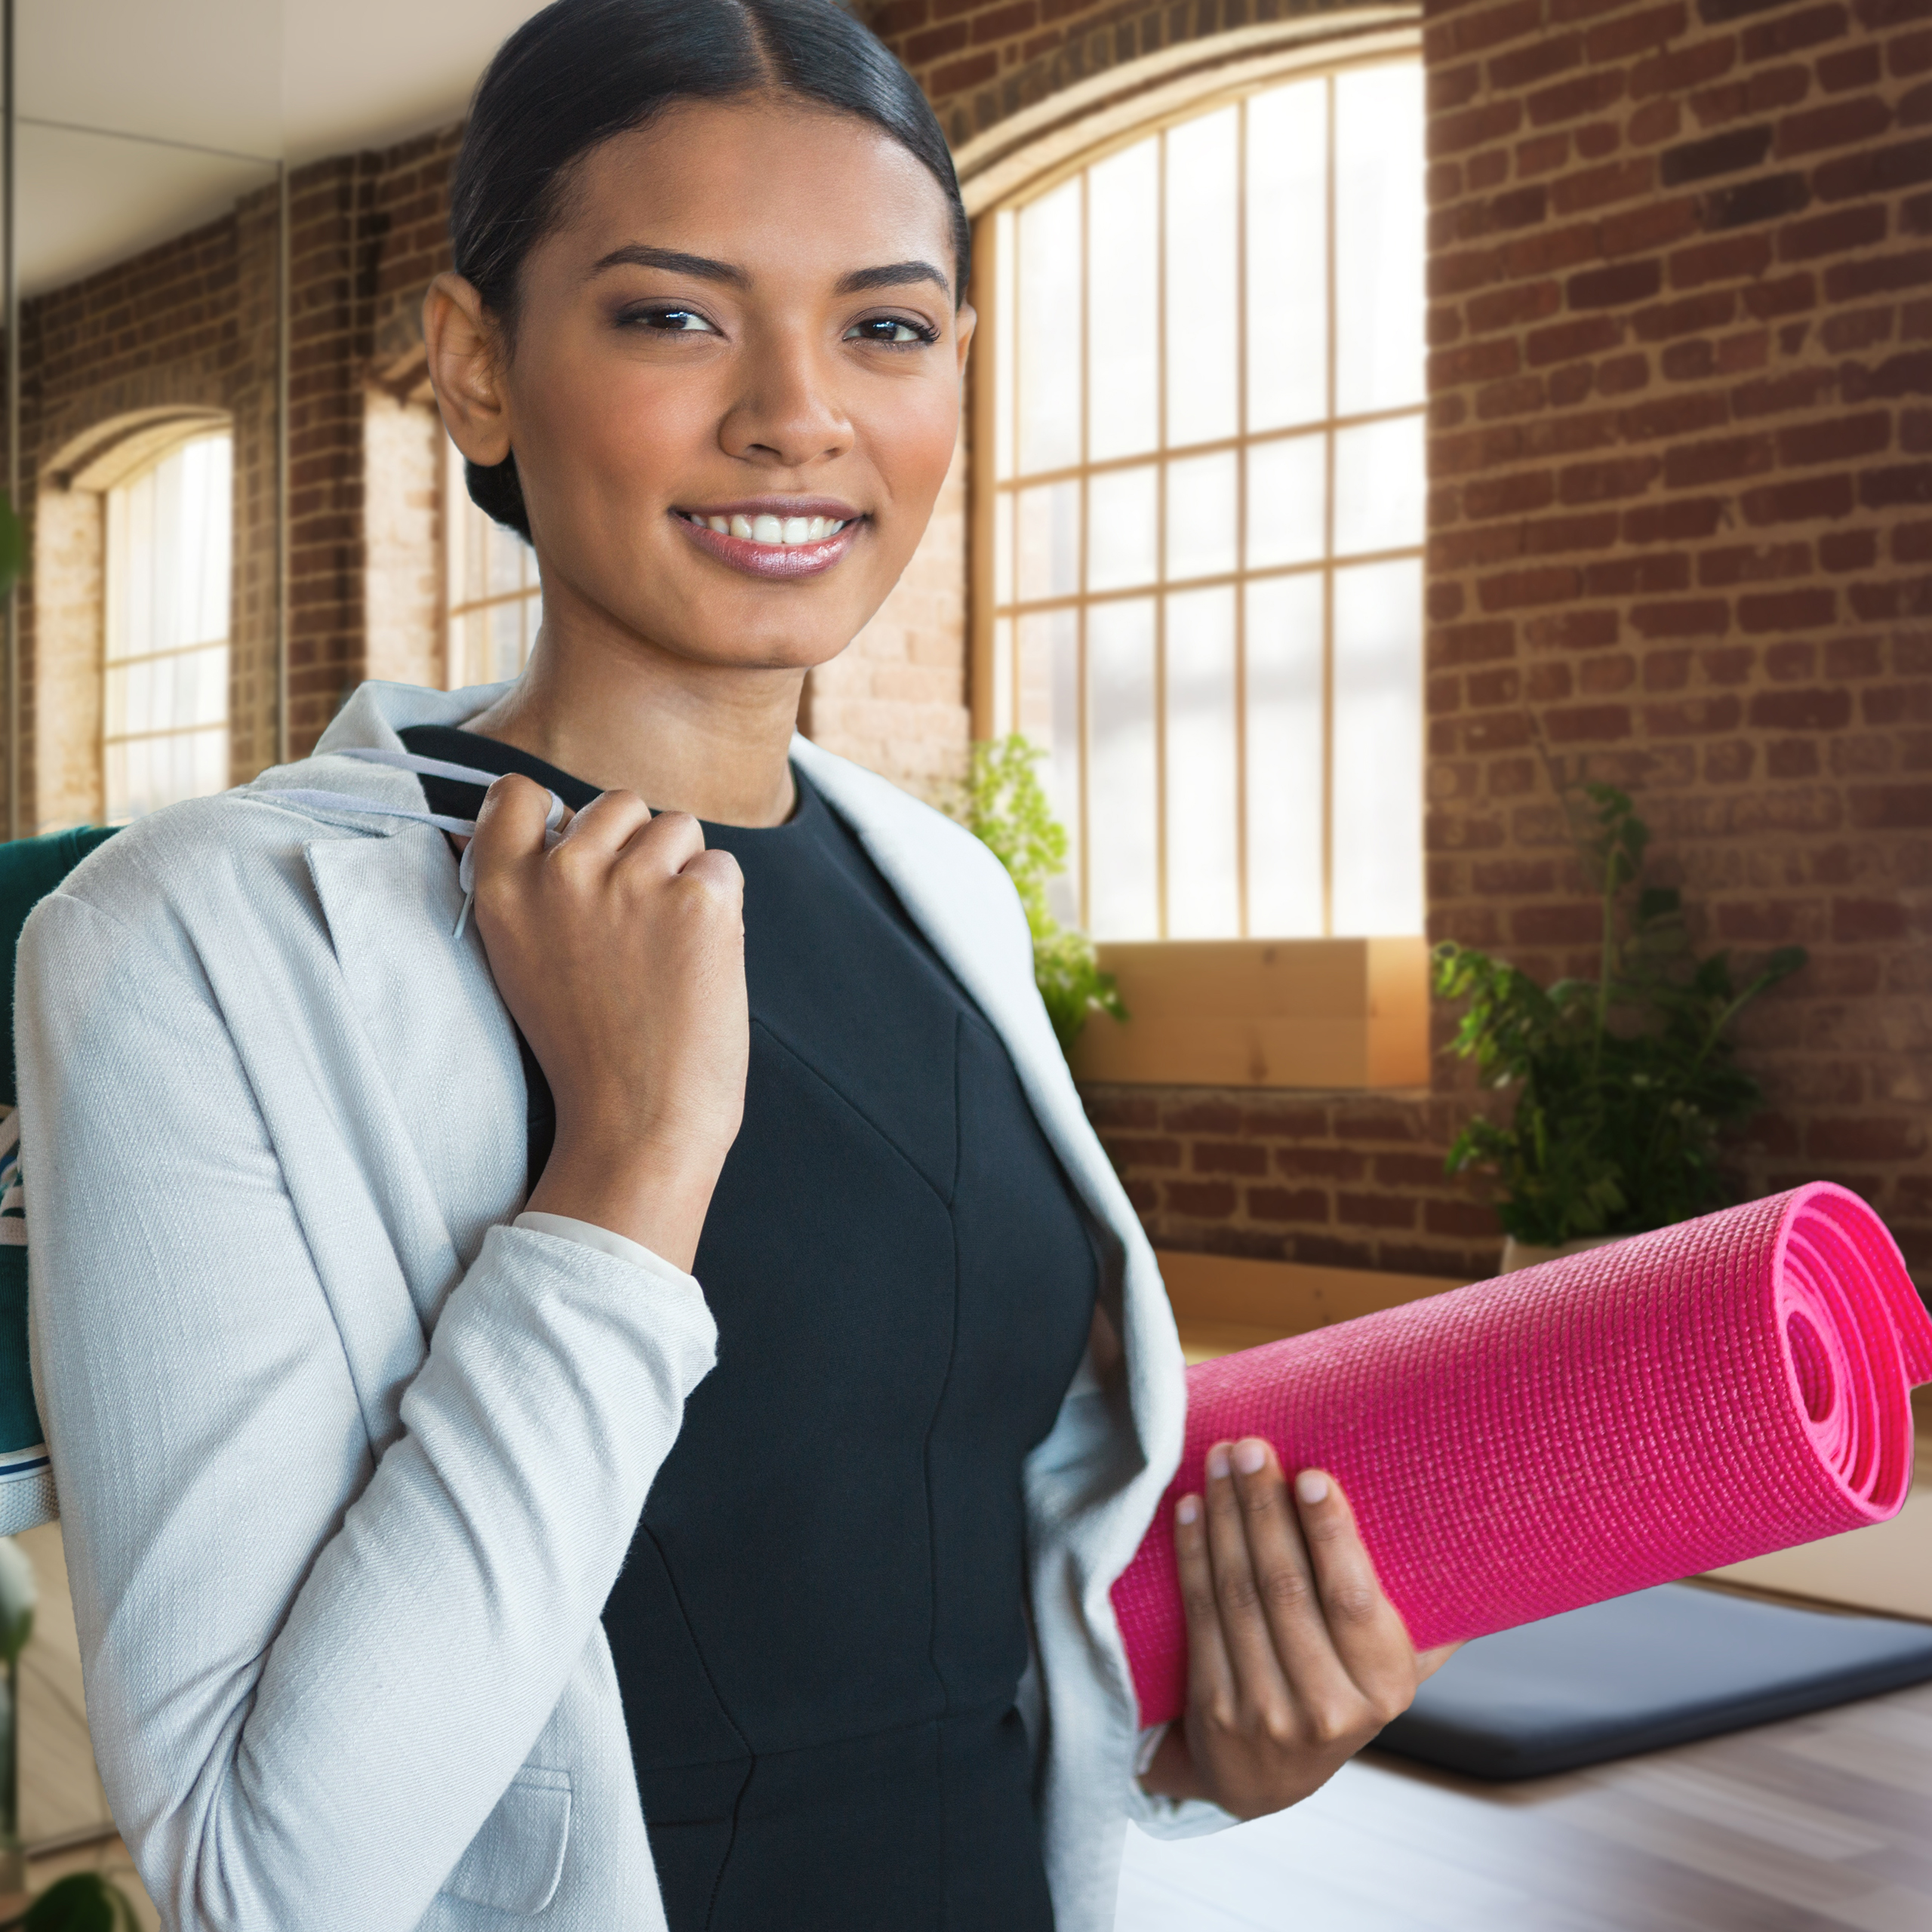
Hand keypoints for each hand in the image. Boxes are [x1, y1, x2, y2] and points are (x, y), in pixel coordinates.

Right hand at [466, 774, 747, 1268]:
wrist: (636, 1123)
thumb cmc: (587, 1053)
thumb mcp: (522, 963)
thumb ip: (532, 892)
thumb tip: (553, 827)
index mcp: (504, 889)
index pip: (518, 794)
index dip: (555, 815)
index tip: (574, 847)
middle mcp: (562, 872)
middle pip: (616, 804)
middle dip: (636, 847)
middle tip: (634, 927)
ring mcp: (632, 882)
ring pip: (676, 826)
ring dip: (683, 872)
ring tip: (667, 946)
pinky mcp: (697, 900)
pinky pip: (722, 867)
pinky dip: (722, 906)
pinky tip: (699, 960)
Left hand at [1140, 1440, 1457, 1818]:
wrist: (1265, 1777)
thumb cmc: (1340, 1691)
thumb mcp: (1394, 1666)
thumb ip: (1428, 1615)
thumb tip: (1470, 1528)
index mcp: (1385, 1687)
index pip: (1354, 1600)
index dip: (1330, 1536)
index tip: (1311, 1476)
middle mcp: (1328, 1707)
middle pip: (1286, 1587)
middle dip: (1265, 1507)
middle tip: (1252, 1446)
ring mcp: (1265, 1712)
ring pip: (1238, 1595)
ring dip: (1225, 1518)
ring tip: (1221, 1459)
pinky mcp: (1214, 1709)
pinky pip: (1201, 1615)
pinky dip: (1192, 1554)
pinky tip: (1190, 1507)